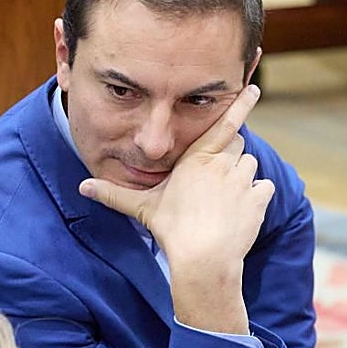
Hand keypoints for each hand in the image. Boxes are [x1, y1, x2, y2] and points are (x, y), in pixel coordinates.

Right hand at [79, 86, 273, 332]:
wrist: (203, 258)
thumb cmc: (172, 230)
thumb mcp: (141, 208)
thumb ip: (113, 194)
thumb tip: (82, 188)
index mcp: (197, 158)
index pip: (224, 122)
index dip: (240, 104)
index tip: (252, 88)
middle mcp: (223, 164)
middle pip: (237, 144)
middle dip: (230, 155)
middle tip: (215, 177)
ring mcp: (243, 181)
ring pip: (250, 166)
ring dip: (242, 176)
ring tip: (226, 199)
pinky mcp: (258, 200)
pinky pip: (264, 188)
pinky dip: (256, 197)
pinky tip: (242, 212)